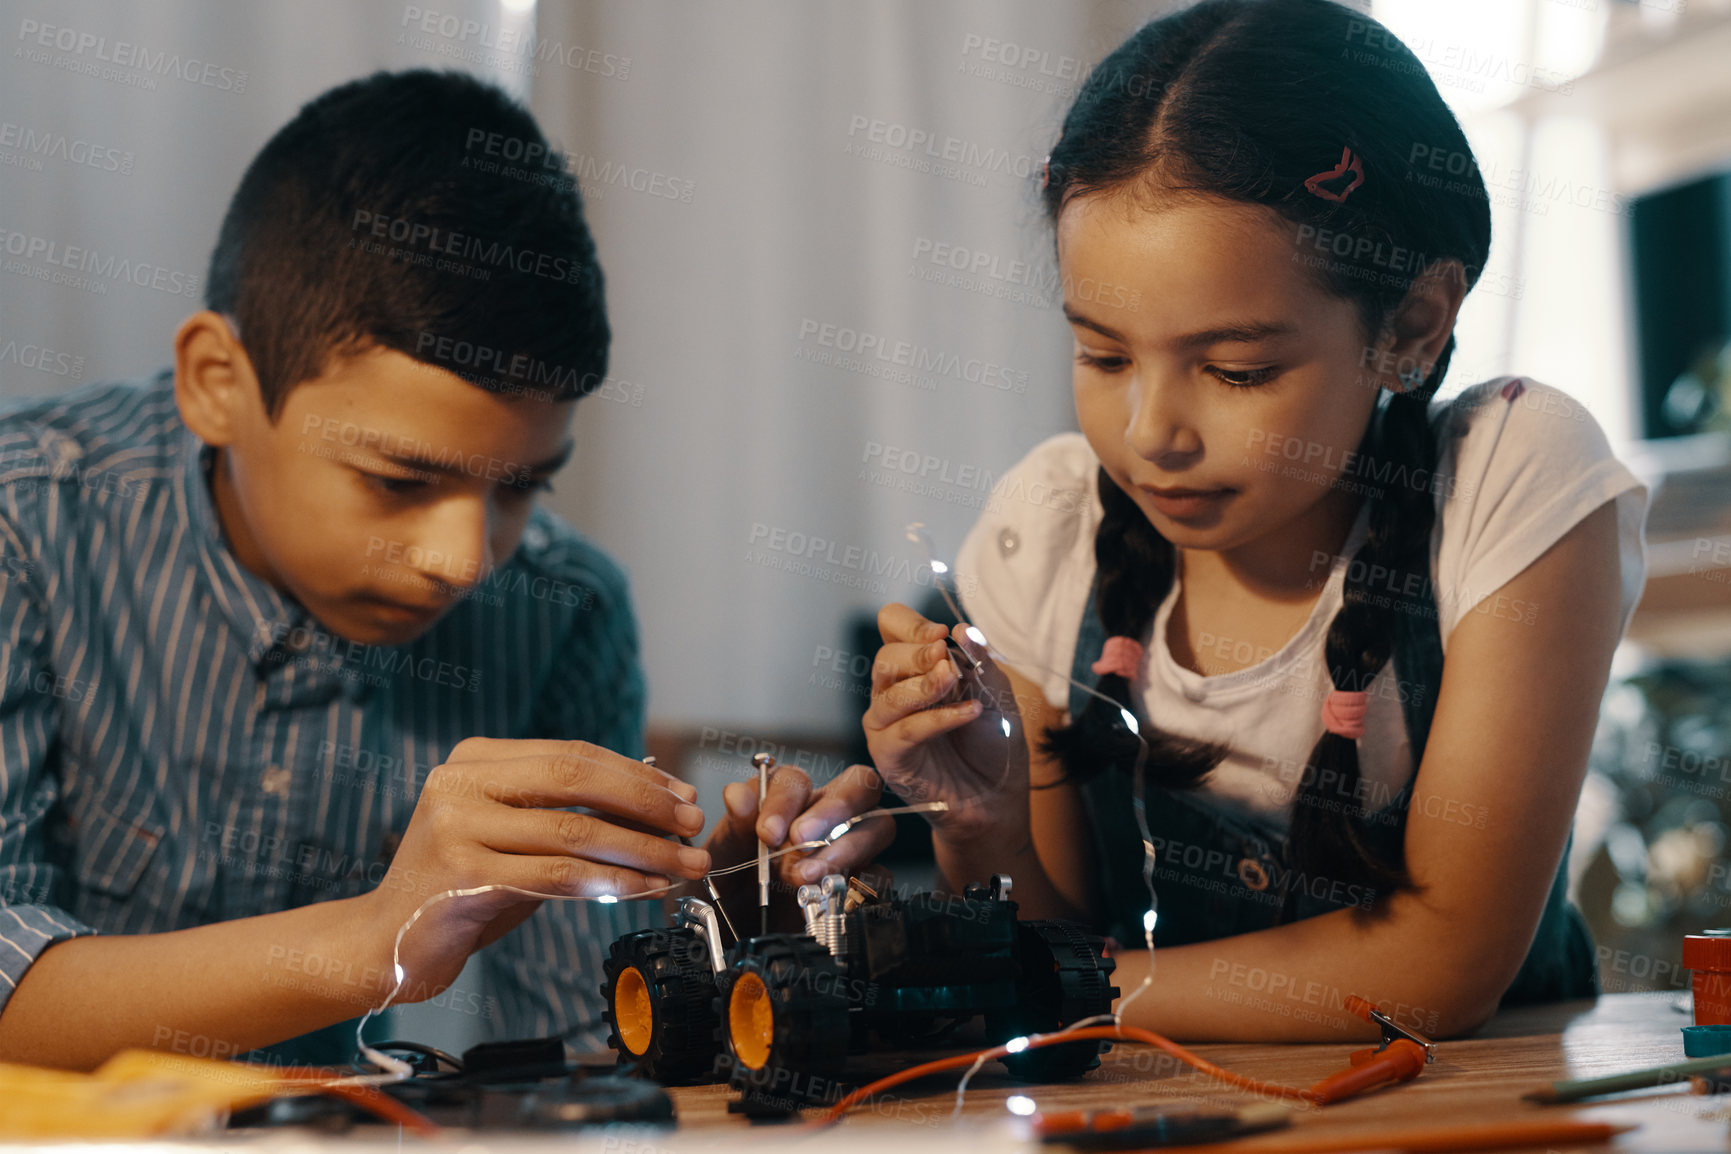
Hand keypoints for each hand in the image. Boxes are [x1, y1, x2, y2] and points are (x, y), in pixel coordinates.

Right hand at [359, 737, 709, 999]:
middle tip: (693, 824)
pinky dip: (611, 882)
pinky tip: (644, 889)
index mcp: (474, 759)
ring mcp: (457, 826)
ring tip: (685, 864)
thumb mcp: (513, 837)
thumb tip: (657, 802)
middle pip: (574, 778)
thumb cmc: (462, 890)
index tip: (683, 795)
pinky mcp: (462, 874)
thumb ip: (566, 814)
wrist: (384, 945)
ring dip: (641, 849)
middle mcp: (461, 782)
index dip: (634, 775)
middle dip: (644, 802)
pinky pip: (556, 874)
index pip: (571, 754)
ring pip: (573, 830)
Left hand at [698, 762, 895, 931]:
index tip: (766, 832)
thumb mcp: (722, 853)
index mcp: (789, 801)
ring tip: (808, 876)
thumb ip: (733, 823)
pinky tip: (833, 896)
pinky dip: (862, 884)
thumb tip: (740, 798)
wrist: (734, 934)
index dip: (785, 801)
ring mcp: (847, 850)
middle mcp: (825, 818)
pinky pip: (880, 877)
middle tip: (801, 839)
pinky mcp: (858, 886)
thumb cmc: (730, 885)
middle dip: (834, 808)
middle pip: (858, 785)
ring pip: (877, 826)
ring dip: (846, 847)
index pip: (798, 780)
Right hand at [863, 603, 1029, 846]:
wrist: (996, 798)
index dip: (911, 624)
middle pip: (885, 656)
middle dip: (918, 653)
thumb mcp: (997, 692)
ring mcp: (886, 725)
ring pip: (889, 693)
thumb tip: (962, 628)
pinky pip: (905, 730)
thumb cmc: (993, 742)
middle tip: (949, 662)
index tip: (942, 636)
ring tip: (958, 684)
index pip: (891, 626)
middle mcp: (892, 692)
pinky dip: (938, 718)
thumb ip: (980, 661)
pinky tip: (968, 713)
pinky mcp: (889, 757)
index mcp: (914, 667)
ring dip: (926, 684)